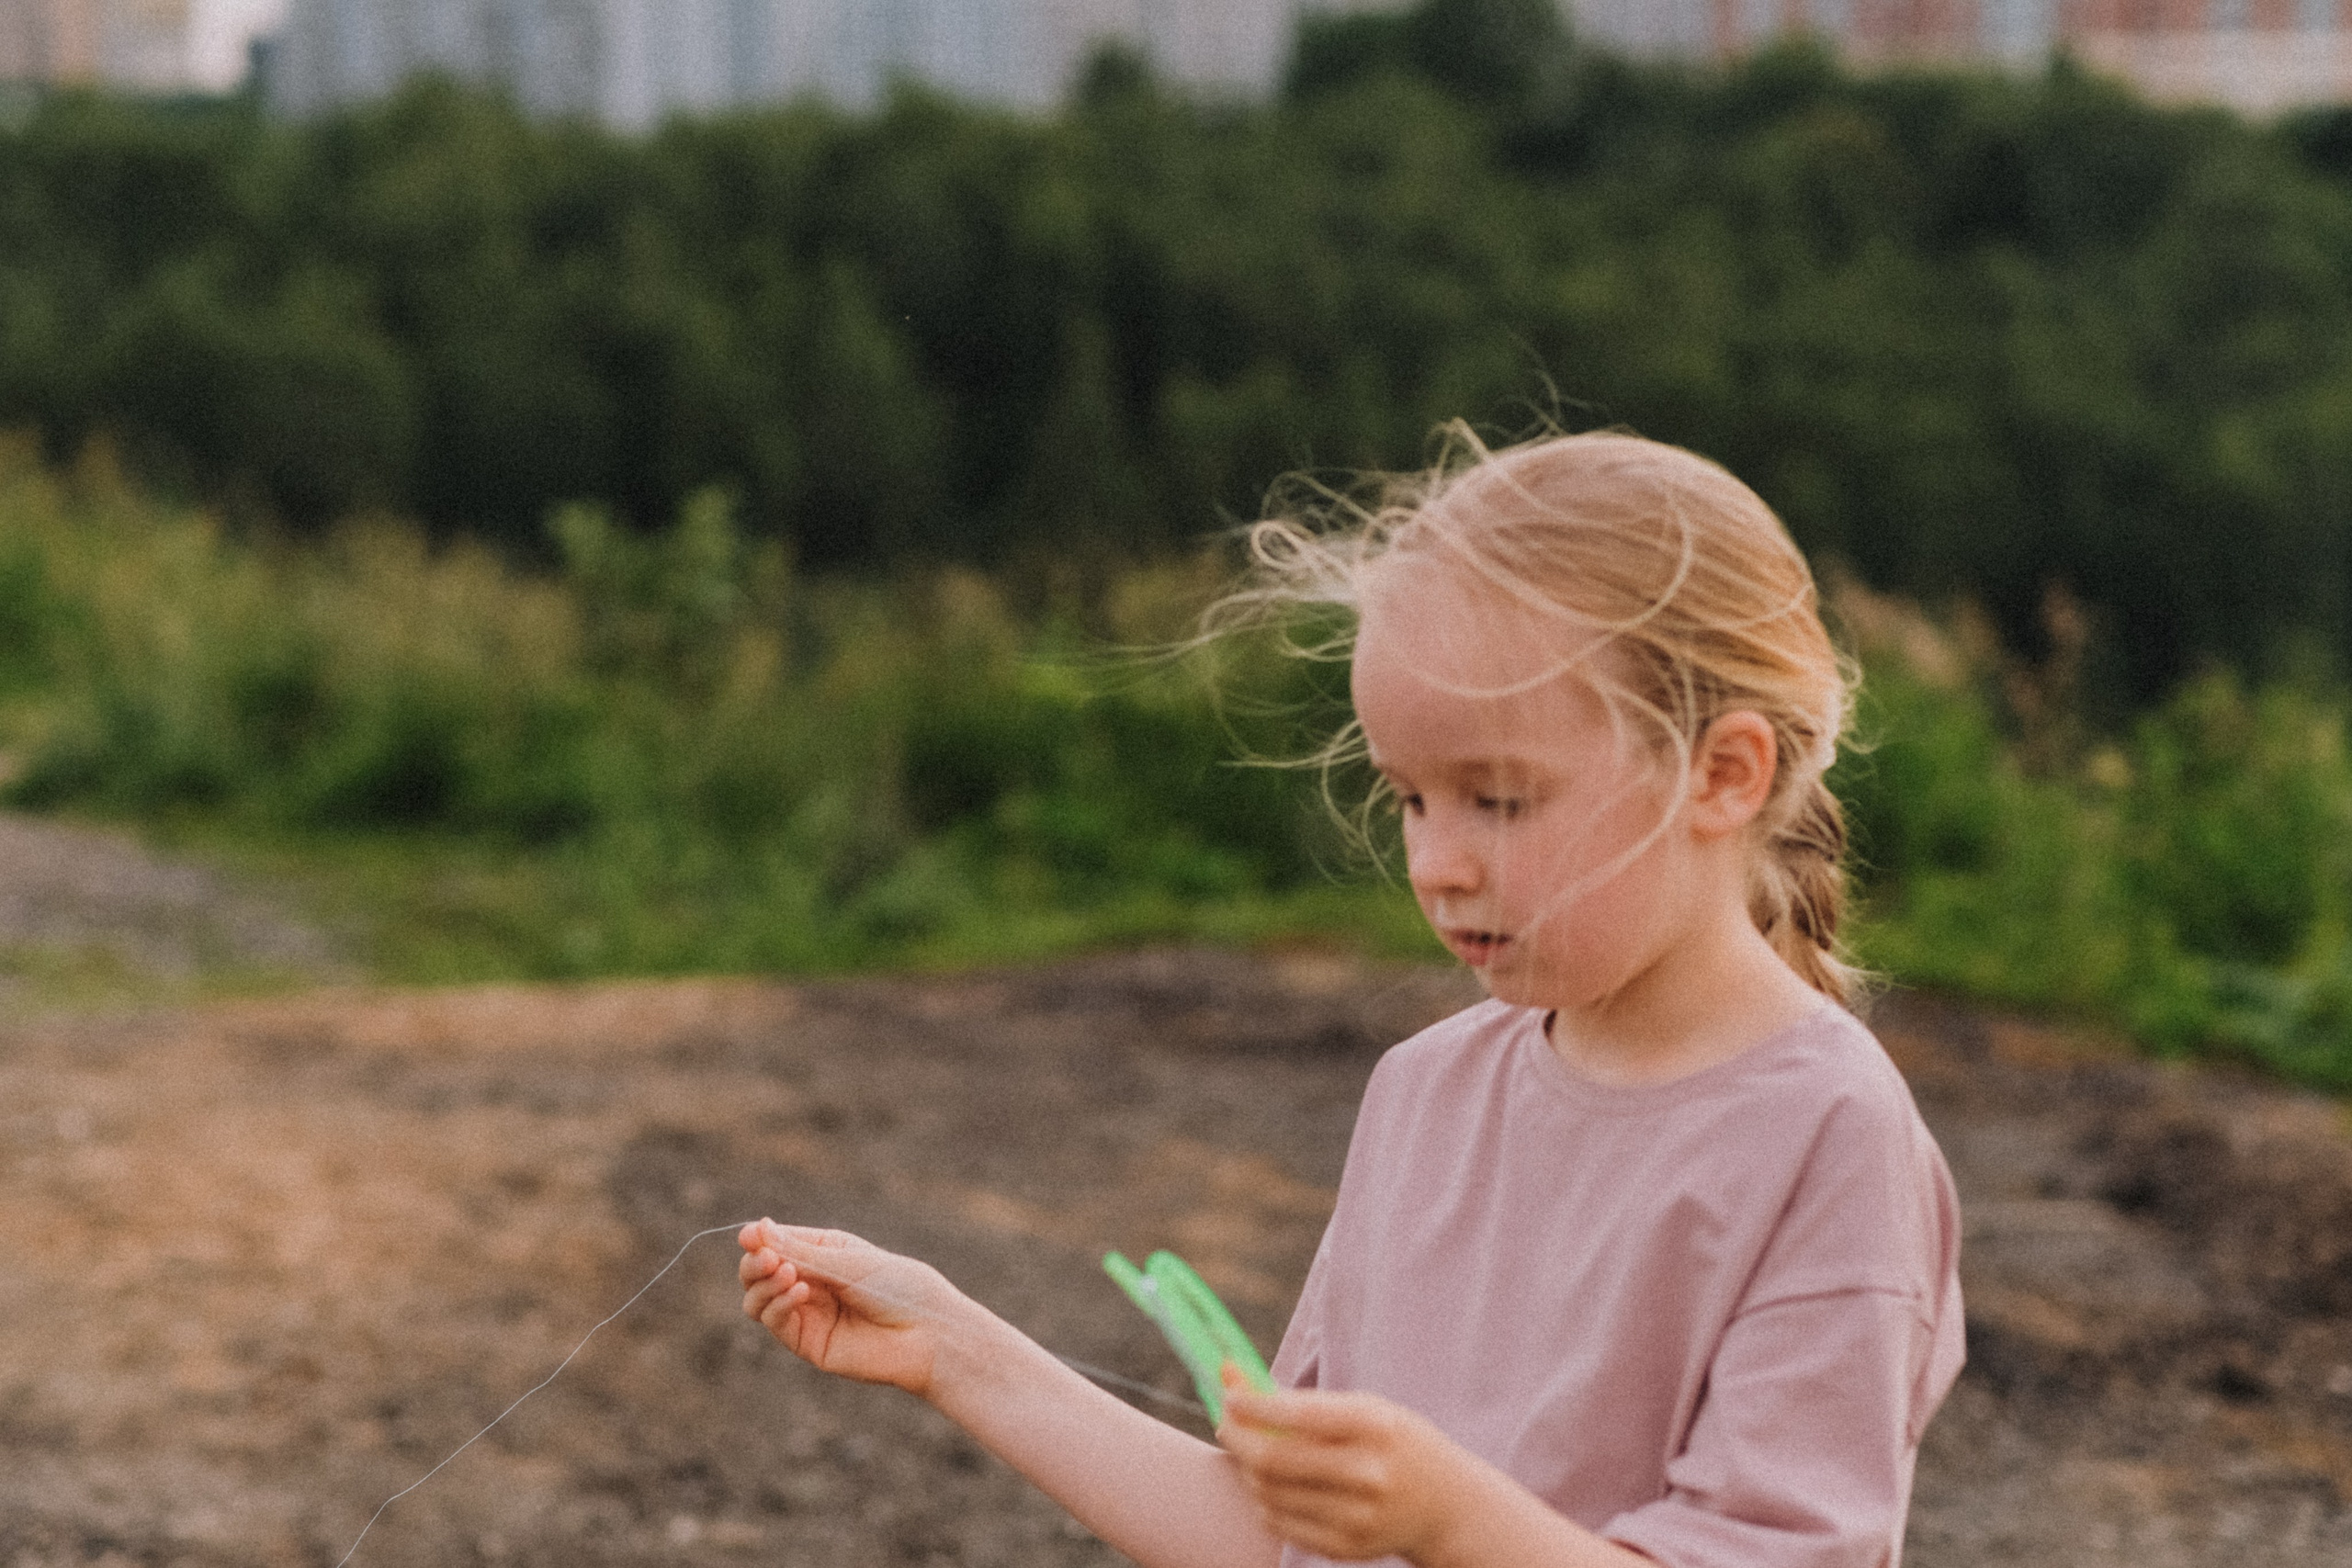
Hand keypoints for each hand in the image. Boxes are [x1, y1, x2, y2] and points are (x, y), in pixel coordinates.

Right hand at [738, 1220, 954, 1395]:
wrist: (929, 1333)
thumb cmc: (899, 1288)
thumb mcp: (848, 1261)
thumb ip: (800, 1251)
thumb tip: (756, 1229)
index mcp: (824, 1253)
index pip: (776, 1242)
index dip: (758, 1239)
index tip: (749, 1236)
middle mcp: (811, 1282)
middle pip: (758, 1272)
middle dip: (755, 1262)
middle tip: (768, 1259)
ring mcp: (807, 1314)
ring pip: (757, 1300)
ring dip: (763, 1284)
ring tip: (787, 1274)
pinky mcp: (808, 1344)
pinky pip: (776, 1322)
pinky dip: (779, 1304)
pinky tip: (800, 1292)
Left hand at [1217, 1372, 1470, 1563]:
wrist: (1446, 1505)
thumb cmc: (1394, 1443)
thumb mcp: (1366, 1409)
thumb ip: (1305, 1400)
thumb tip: (1234, 1377)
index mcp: (1376, 1427)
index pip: (1299, 1414)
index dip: (1254, 1406)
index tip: (1229, 1396)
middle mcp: (1369, 1473)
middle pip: (1275, 1459)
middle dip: (1238, 1437)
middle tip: (1226, 1423)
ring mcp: (1358, 1516)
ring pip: (1270, 1493)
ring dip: (1247, 1468)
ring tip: (1250, 1451)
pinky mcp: (1347, 1547)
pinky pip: (1281, 1524)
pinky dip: (1264, 1500)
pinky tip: (1270, 1484)